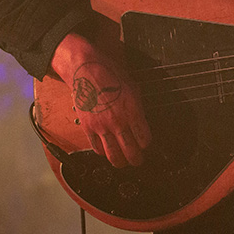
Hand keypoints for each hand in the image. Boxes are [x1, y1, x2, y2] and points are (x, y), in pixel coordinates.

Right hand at [51, 31, 151, 167]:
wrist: (87, 69)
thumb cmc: (110, 74)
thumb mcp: (133, 87)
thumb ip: (137, 107)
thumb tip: (141, 119)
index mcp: (133, 111)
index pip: (144, 139)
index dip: (147, 145)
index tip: (146, 145)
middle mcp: (118, 122)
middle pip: (131, 151)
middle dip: (136, 159)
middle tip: (138, 161)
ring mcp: (102, 126)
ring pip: (113, 155)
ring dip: (120, 162)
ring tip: (123, 163)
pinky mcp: (88, 127)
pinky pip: (96, 147)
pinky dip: (102, 152)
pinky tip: (105, 152)